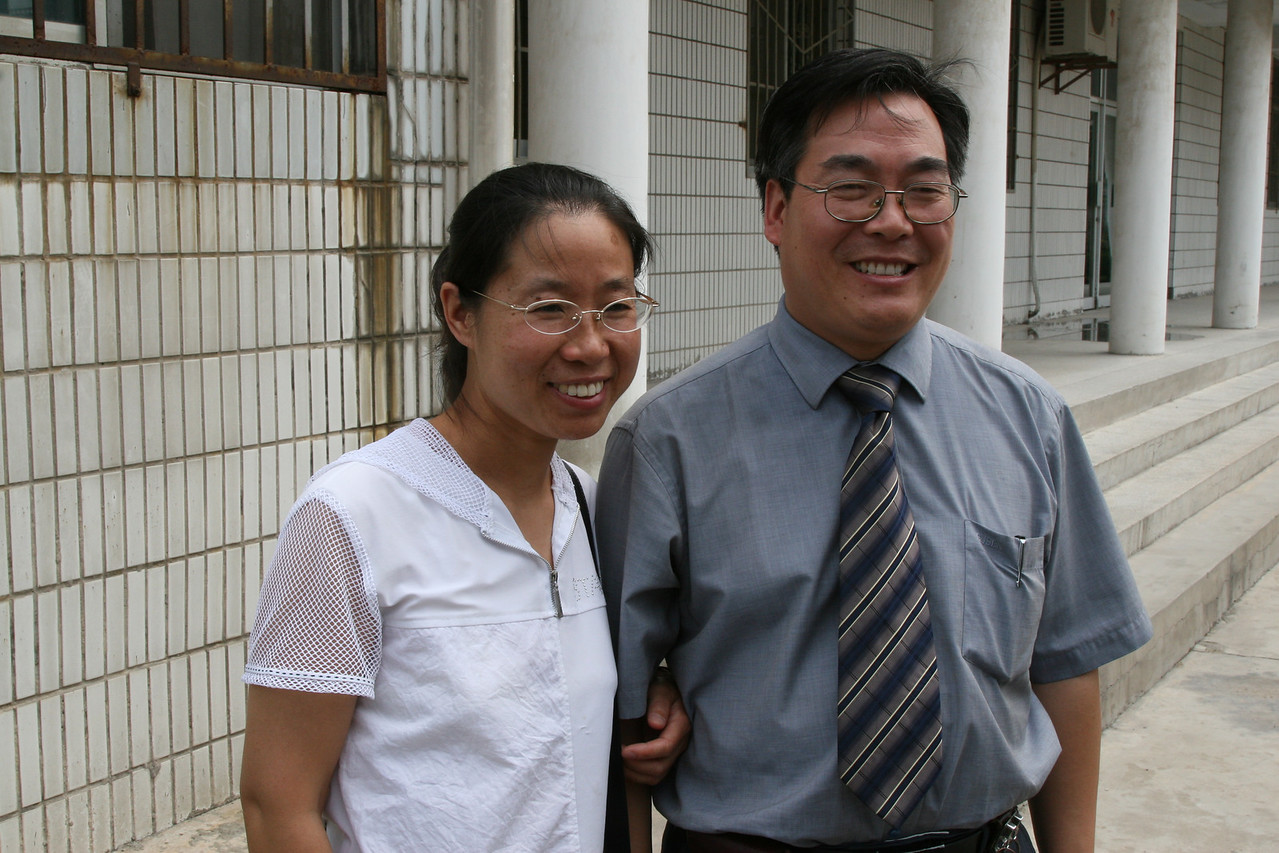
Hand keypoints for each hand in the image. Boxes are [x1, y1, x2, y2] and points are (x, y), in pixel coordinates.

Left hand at [620, 667, 690, 785]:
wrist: (667, 693)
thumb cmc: (663, 689)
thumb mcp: (661, 690)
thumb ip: (659, 705)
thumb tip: (656, 724)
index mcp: (681, 724)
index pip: (665, 747)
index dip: (645, 753)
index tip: (625, 750)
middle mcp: (680, 742)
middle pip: (660, 766)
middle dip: (636, 764)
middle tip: (618, 753)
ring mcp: (674, 752)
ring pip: (656, 775)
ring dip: (635, 772)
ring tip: (619, 759)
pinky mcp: (665, 758)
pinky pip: (653, 775)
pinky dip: (638, 775)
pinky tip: (625, 764)